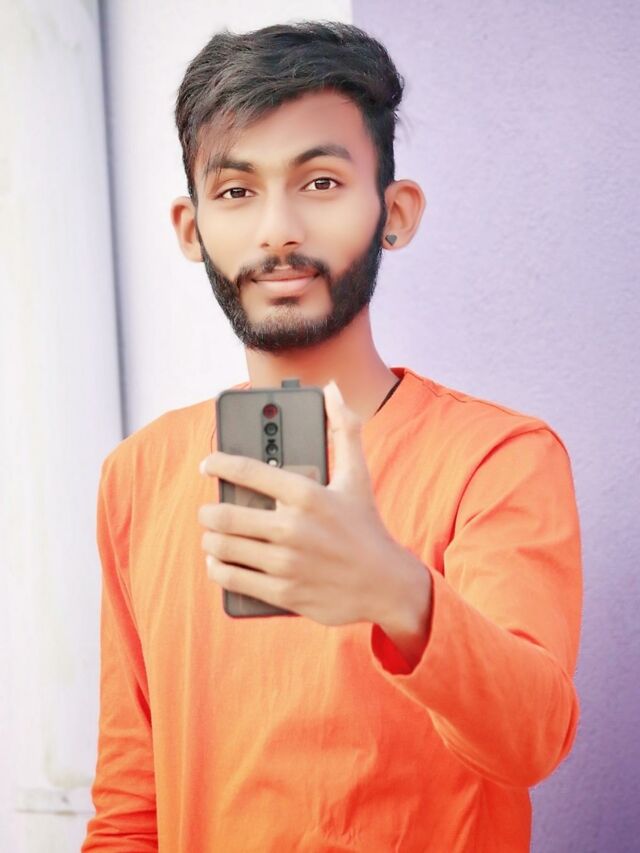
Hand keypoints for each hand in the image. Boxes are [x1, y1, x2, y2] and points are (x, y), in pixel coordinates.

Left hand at [198, 382, 430, 650]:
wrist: (385, 586)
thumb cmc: (366, 526)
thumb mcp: (357, 476)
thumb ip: (344, 429)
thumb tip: (332, 389)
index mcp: (307, 494)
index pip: (247, 471)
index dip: (218, 463)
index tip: (207, 463)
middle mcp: (293, 528)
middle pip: (225, 515)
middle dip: (209, 511)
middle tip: (209, 509)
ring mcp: (286, 563)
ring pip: (223, 547)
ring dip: (211, 539)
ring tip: (213, 534)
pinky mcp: (283, 591)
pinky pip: (232, 578)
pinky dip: (218, 568)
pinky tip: (219, 560)